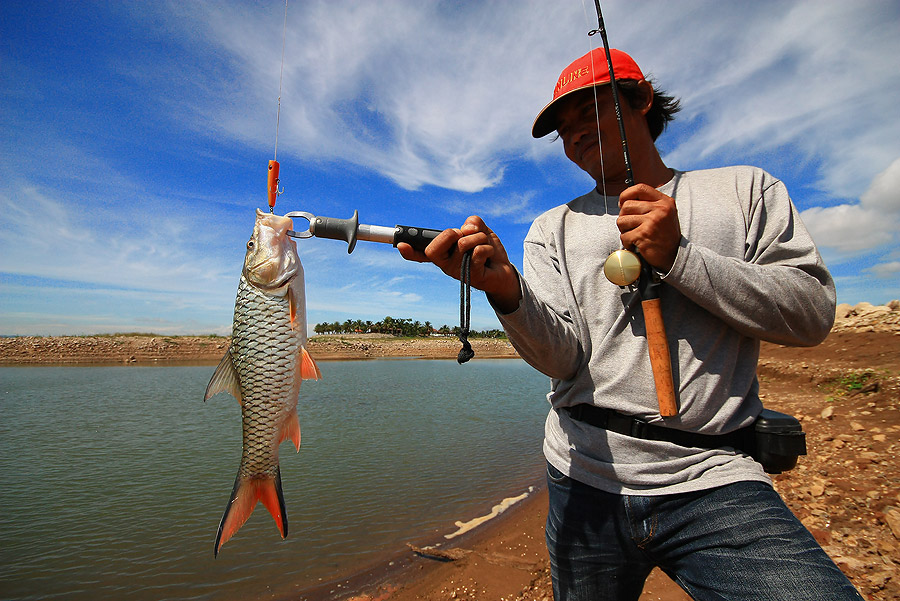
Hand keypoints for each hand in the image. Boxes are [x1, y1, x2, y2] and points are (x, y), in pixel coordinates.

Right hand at [397, 216, 520, 312]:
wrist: (504, 271)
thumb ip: (472, 223)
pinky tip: (490, 256)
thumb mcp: (479, 230)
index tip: (401, 245)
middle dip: (452, 233)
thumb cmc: (487, 250)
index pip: (422, 253)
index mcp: (443, 253)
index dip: (410, 251)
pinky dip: (488, 247)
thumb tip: (468, 227)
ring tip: (484, 245)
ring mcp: (457, 271)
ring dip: (479, 237)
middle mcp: (446, 264)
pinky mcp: (472, 276)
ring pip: (463, 243)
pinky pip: (479, 251)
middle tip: (464, 235)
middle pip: (437, 245)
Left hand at [617, 184, 680, 271]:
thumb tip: (623, 201)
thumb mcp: (663, 214)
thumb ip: (649, 204)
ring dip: (624, 231)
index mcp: (664, 202)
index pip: (640, 188)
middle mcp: (659, 209)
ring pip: (621, 221)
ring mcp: (652, 222)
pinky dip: (627, 243)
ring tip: (635, 236)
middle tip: (631, 227)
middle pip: (626, 206)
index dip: (626, 194)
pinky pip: (624, 236)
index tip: (622, 203)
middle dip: (624, 217)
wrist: (674, 255)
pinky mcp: (644, 235)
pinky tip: (636, 245)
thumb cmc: (665, 235)